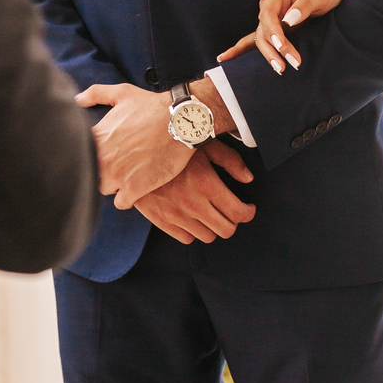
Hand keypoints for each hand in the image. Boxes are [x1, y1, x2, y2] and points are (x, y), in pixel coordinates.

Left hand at [75, 82, 188, 206]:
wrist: (180, 121)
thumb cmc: (152, 106)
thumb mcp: (122, 93)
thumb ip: (96, 93)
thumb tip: (78, 99)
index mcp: (96, 138)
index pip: (79, 154)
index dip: (90, 154)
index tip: (103, 152)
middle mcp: (102, 159)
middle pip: (90, 174)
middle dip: (100, 170)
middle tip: (116, 164)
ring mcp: (117, 175)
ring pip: (104, 189)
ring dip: (113, 185)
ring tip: (126, 176)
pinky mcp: (135, 188)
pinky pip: (121, 203)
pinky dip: (127, 198)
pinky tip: (134, 188)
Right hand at [135, 143, 255, 243]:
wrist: (134, 151)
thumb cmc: (174, 144)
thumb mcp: (206, 144)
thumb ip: (231, 161)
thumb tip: (248, 178)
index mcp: (206, 184)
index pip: (238, 212)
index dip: (248, 212)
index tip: (248, 208)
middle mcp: (193, 203)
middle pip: (225, 230)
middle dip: (234, 222)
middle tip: (232, 211)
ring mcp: (175, 214)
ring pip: (207, 236)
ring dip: (214, 227)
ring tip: (212, 213)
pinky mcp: (160, 220)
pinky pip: (185, 238)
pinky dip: (193, 231)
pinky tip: (193, 217)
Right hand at [217, 0, 352, 73]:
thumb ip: (304, 7)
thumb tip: (288, 21)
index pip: (268, 15)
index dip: (273, 32)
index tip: (282, 46)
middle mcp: (269, 5)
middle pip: (263, 30)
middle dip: (275, 49)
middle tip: (288, 65)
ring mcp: (270, 17)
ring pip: (261, 38)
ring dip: (269, 55)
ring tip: (281, 69)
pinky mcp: (273, 28)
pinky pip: (255, 39)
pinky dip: (240, 49)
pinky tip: (224, 59)